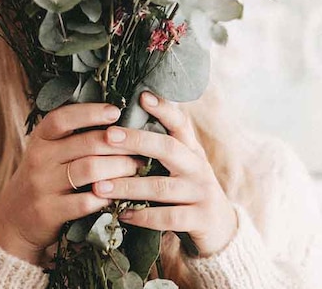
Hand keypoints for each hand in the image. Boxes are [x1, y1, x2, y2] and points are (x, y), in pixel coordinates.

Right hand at [0, 103, 139, 264]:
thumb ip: (71, 136)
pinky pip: (86, 202)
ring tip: (135, 168)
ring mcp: (43, 186)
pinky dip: (107, 197)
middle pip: (86, 144)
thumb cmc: (42, 178)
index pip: (63, 118)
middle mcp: (39, 159)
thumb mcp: (47, 151)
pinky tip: (120, 195)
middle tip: (140, 147)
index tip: (115, 111)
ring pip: (90, 170)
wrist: (14, 220)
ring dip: (119, 168)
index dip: (90, 112)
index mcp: (40, 139)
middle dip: (119, 144)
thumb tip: (115, 116)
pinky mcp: (50, 212)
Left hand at [91, 92, 238, 256]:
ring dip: (128, 186)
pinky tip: (123, 214)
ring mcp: (200, 192)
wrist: (221, 226)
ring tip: (100, 186)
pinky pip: (168, 217)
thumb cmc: (188, 189)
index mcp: (191, 149)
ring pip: (161, 187)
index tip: (143, 96)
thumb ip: (161, 147)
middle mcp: (197, 167)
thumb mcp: (182, 165)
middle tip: (108, 135)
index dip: (163, 109)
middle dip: (136, 141)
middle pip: (168, 148)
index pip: (180, 123)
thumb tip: (122, 124)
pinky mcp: (200, 219)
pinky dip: (143, 216)